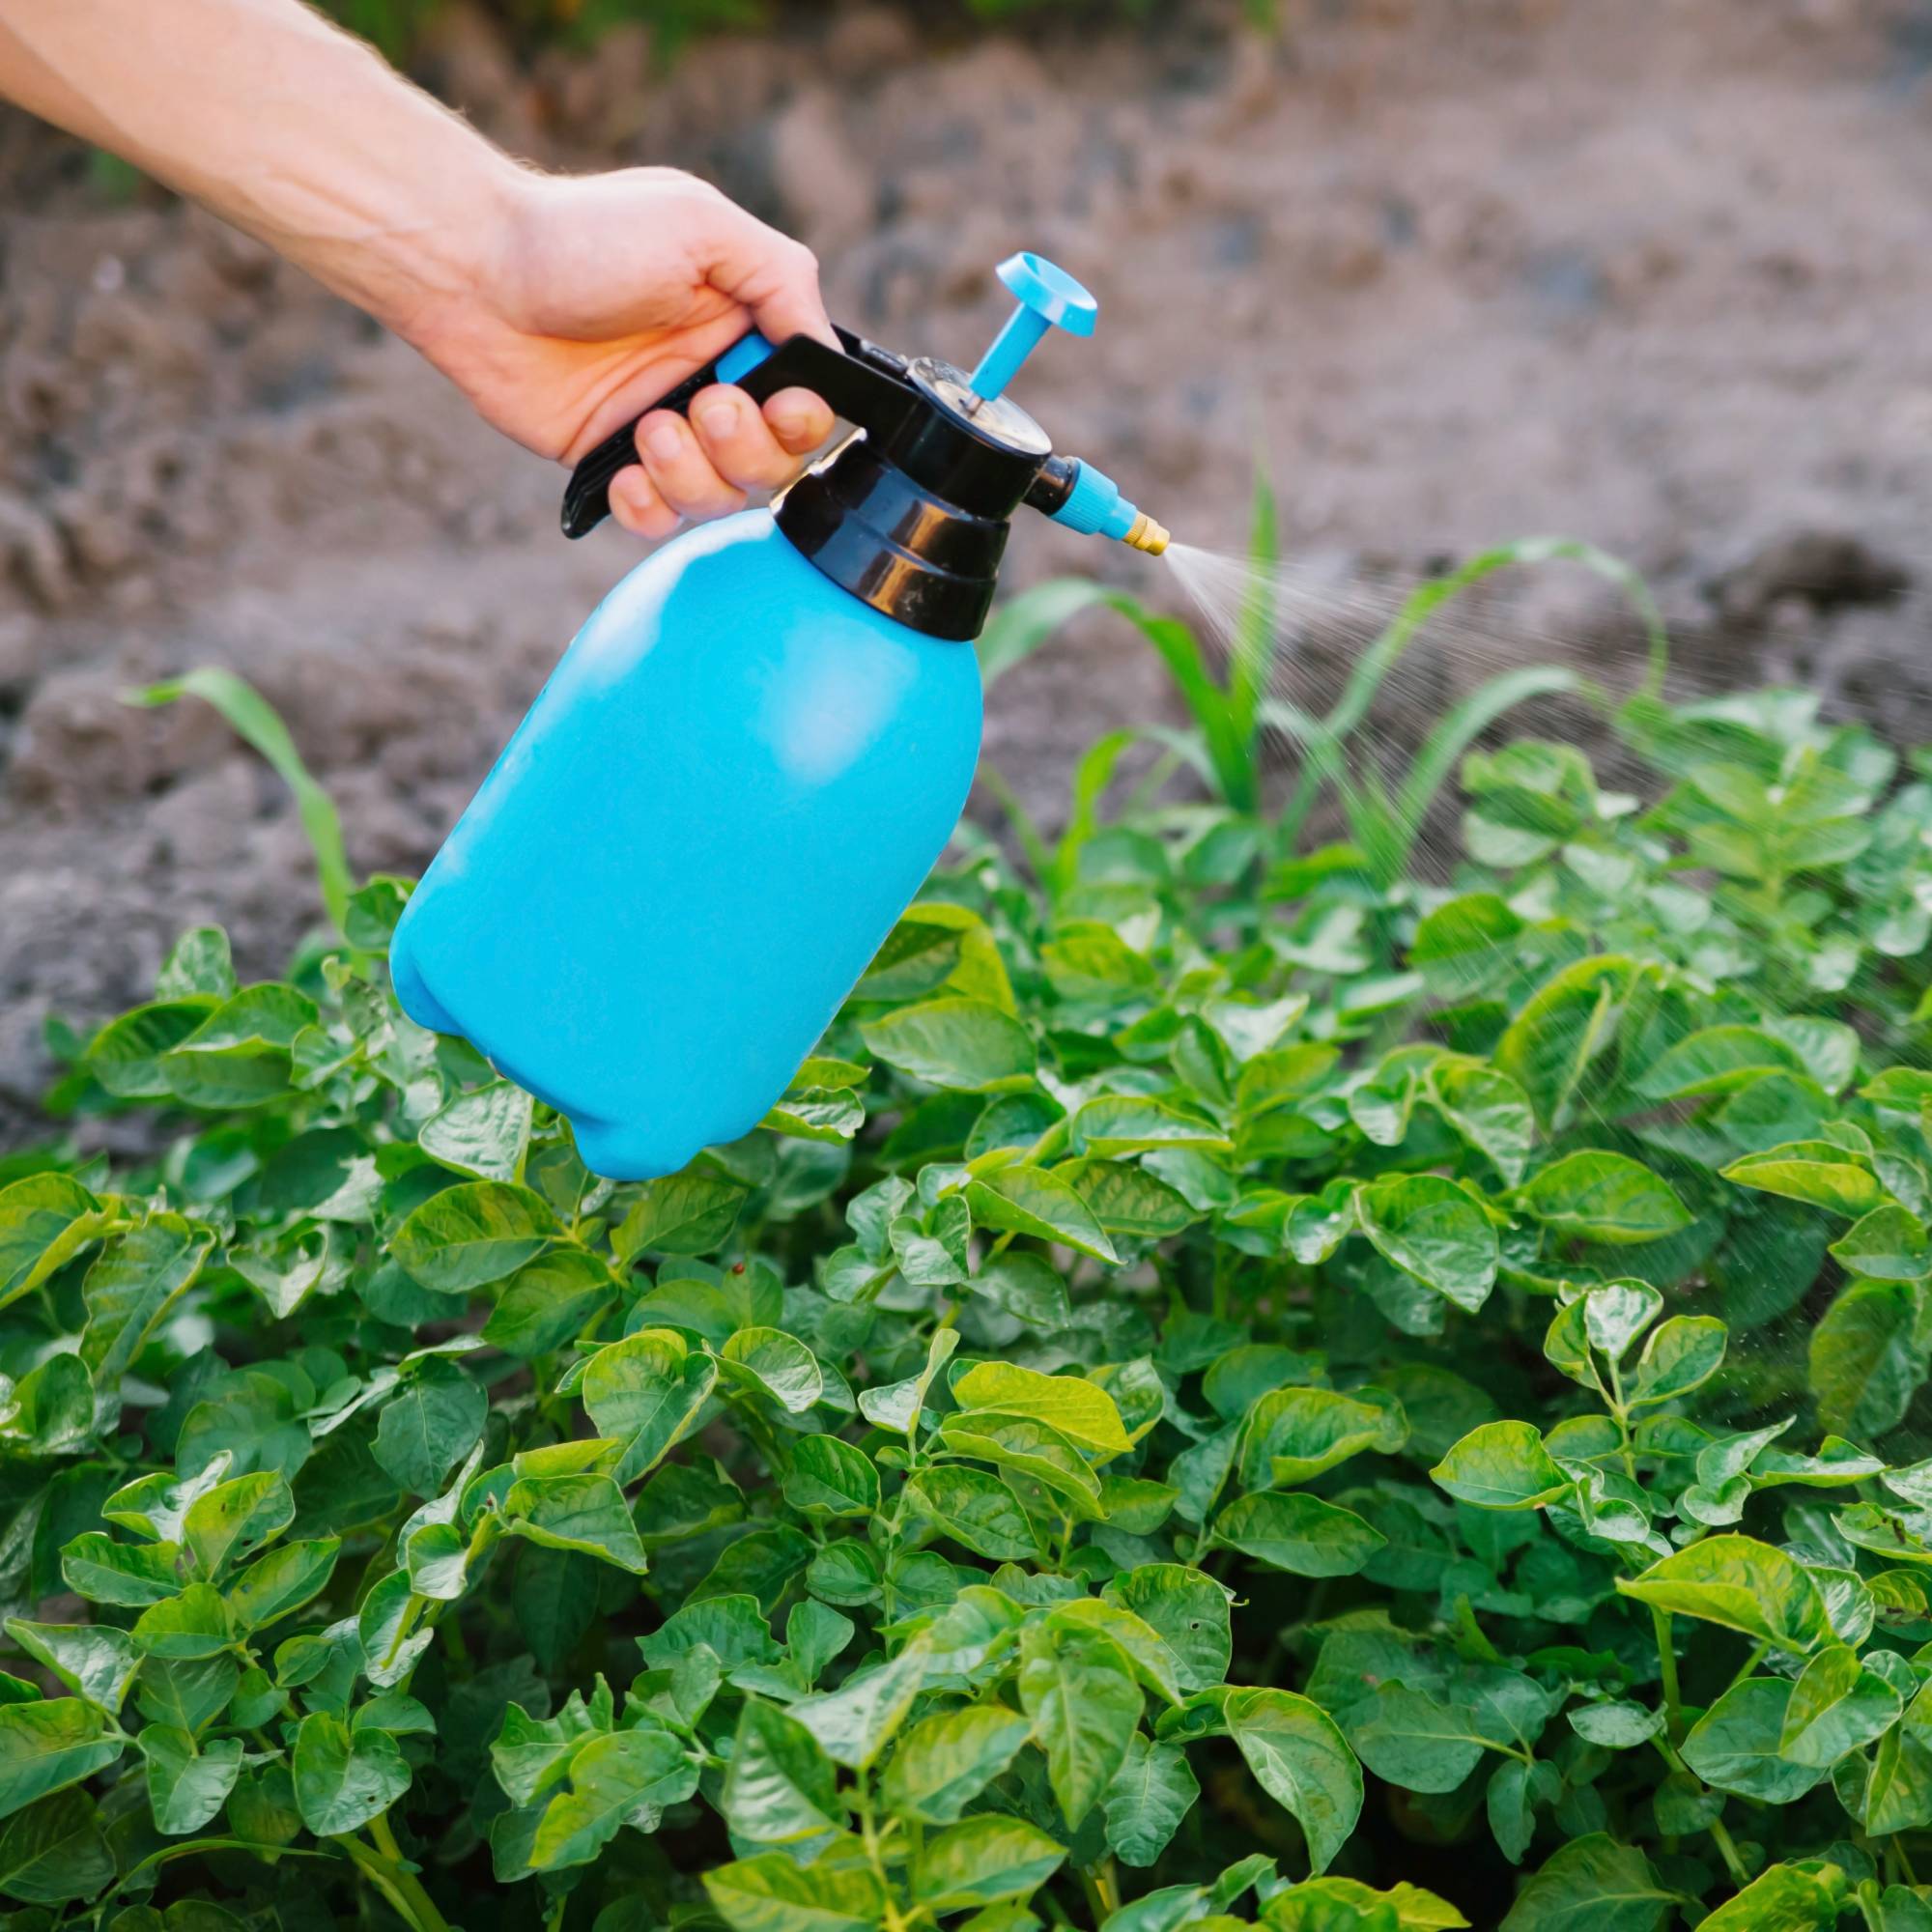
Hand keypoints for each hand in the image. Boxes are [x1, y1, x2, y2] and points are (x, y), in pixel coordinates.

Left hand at [405, 166, 837, 540]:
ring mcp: (665, 428)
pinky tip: (625, 472)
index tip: (777, 403)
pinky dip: (650, 510)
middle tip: (704, 406)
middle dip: (747, 447)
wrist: (475, 270)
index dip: (803, 419)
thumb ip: (781, 278)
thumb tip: (824, 349)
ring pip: (721, 498)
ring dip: (694, 476)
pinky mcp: (613, 461)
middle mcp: (713, 383)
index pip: (809, 402)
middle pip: (775, 463)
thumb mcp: (703, 225)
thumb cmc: (584, 234)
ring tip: (649, 430)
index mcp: (746, 329)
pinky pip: (658, 519)